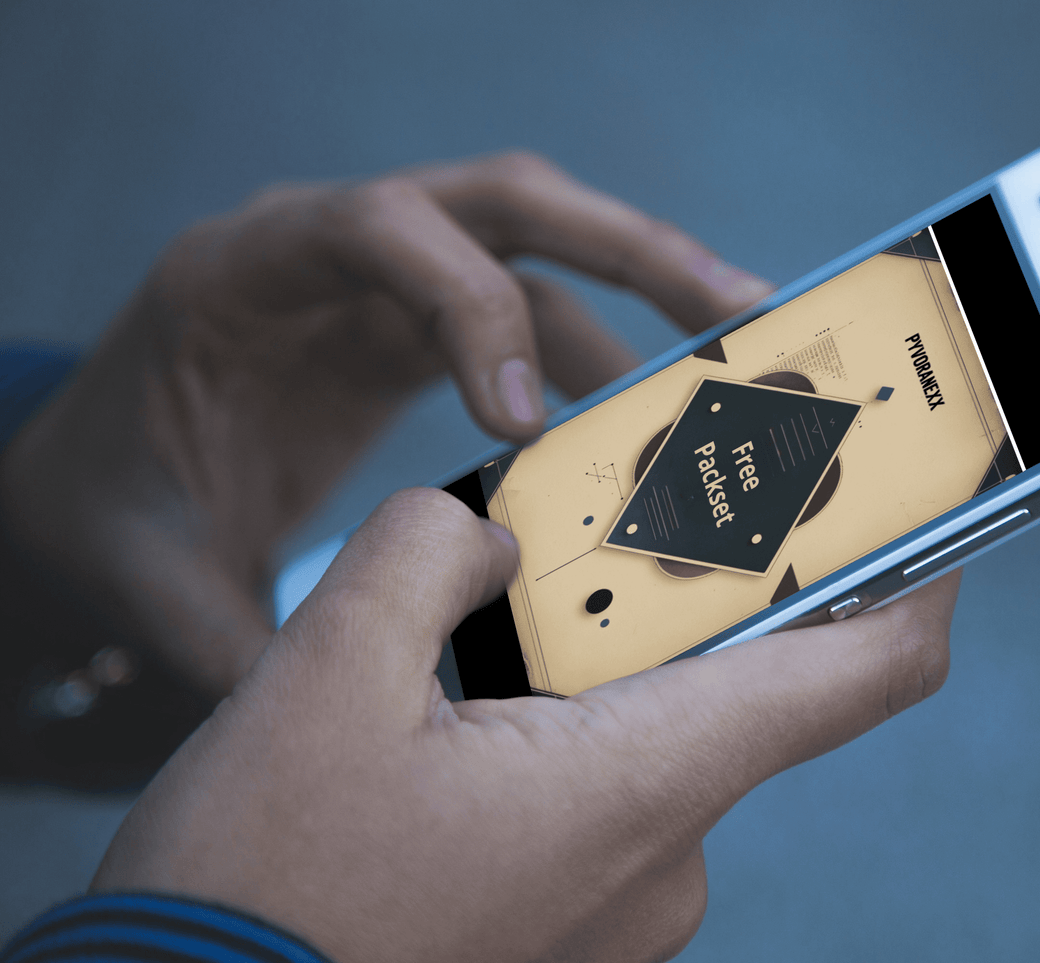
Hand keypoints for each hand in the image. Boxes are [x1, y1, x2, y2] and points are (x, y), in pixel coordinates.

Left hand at [0, 153, 771, 703]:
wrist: (96, 473)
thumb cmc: (112, 506)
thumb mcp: (151, 573)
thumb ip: (239, 644)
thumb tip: (350, 732)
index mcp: (242, 273)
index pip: (377, 229)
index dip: (468, 307)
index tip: (527, 426)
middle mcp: (326, 251)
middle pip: (498, 202)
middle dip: (625, 249)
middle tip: (733, 311)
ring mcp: (381, 279)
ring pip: (534, 246)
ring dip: (642, 293)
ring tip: (735, 357)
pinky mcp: (416, 321)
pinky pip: (527, 314)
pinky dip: (596, 362)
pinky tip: (646, 424)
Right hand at [91, 488, 958, 962]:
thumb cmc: (259, 892)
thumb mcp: (321, 678)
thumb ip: (427, 556)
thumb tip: (486, 538)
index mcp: (642, 784)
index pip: (858, 673)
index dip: (914, 578)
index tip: (925, 506)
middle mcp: (666, 857)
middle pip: (736, 684)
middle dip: (681, 592)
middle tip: (616, 516)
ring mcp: (625, 904)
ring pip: (655, 738)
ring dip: (598, 667)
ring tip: (498, 623)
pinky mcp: (576, 926)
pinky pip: (607, 798)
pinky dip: (566, 735)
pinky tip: (468, 715)